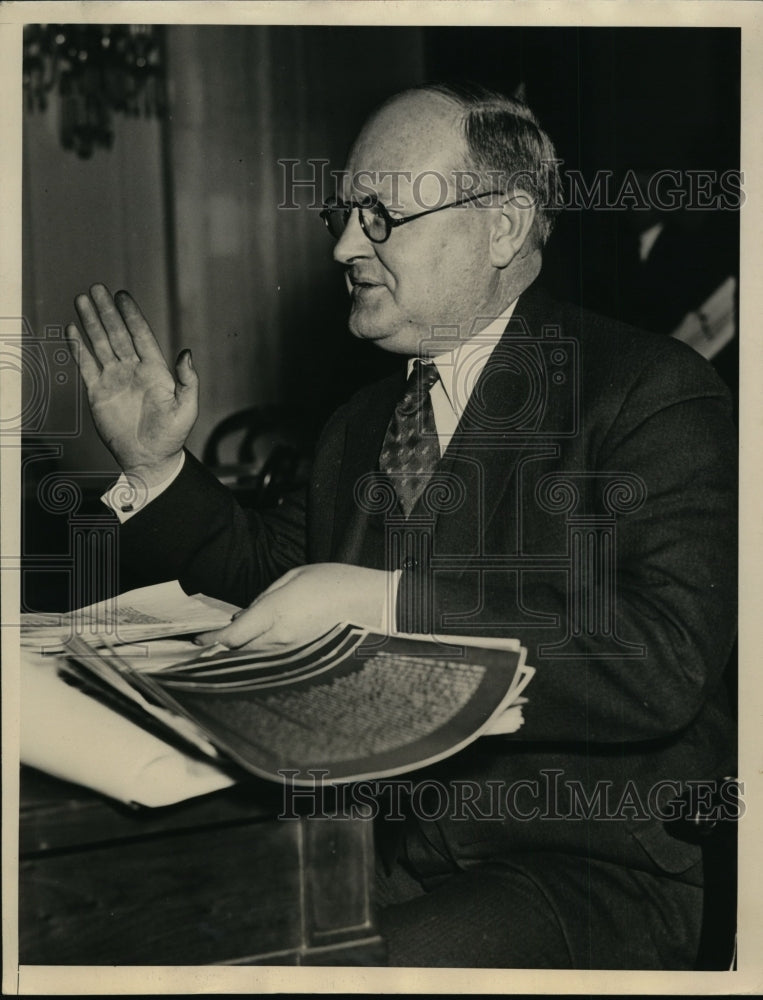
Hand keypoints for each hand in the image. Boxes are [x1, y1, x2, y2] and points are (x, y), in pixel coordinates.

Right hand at [66, 284, 197, 482]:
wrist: (150, 459)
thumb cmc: (172, 436)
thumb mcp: (187, 408)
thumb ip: (188, 380)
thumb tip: (186, 353)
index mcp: (155, 370)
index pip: (141, 335)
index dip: (131, 315)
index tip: (122, 295)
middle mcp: (133, 370)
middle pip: (117, 334)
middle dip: (106, 312)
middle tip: (96, 288)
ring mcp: (115, 380)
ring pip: (100, 345)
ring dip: (90, 323)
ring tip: (82, 300)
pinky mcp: (98, 393)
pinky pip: (86, 366)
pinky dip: (78, 348)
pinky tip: (72, 330)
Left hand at [195, 564, 394, 648]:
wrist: (368, 603)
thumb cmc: (333, 582)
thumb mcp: (292, 577)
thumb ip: (264, 596)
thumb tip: (245, 614)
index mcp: (275, 612)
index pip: (233, 634)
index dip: (212, 640)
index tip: (197, 640)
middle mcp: (280, 636)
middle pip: (240, 648)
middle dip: (222, 646)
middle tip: (207, 641)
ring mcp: (292, 648)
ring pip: (255, 653)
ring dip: (240, 648)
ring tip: (227, 642)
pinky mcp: (302, 654)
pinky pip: (272, 654)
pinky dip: (258, 649)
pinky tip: (255, 642)